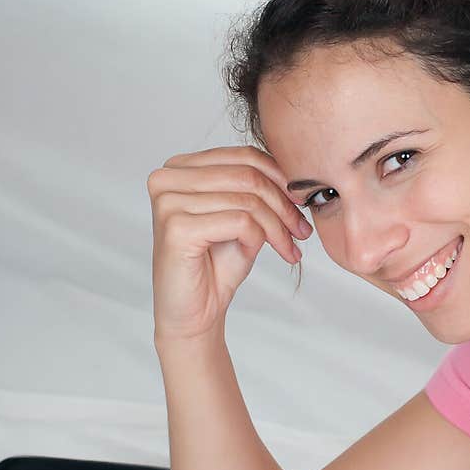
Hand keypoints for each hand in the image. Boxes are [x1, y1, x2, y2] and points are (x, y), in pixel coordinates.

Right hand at [147, 145, 312, 343]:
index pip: (243, 156)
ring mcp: (168, 202)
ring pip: (247, 200)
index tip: (302, 203)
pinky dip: (259, 239)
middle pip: (247, 176)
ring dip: (278, 227)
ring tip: (289, 247)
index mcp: (181, 168)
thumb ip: (256, 189)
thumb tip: (297, 171)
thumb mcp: (242, 217)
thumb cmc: (216, 266)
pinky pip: (240, 222)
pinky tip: (259, 254)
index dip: (280, 178)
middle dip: (284, 205)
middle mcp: (167, 179)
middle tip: (302, 231)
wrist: (195, 313)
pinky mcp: (176, 227)